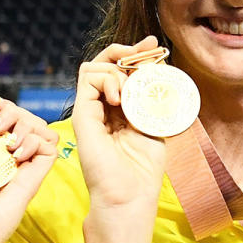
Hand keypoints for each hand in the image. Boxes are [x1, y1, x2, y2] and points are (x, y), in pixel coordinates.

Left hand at [0, 95, 57, 242]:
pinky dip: (34, 143)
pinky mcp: (36, 177)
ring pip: (44, 129)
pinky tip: (15, 154)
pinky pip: (50, 148)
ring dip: (26, 126)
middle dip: (14, 111)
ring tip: (5, 141)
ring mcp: (26, 166)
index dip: (4, 106)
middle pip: (30, 119)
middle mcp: (14, 156)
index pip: (11, 119)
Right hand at [72, 36, 165, 242]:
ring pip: (93, 67)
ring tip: (131, 89)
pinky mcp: (82, 116)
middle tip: (146, 48)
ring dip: (117, 68)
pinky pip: (87, 80)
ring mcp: (90, 110)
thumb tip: (160, 69)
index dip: (136, 54)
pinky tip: (121, 98)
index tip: (154, 46)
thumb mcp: (155, 125)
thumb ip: (153, 99)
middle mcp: (103, 107)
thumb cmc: (143, 168)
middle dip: (126, 49)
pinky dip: (107, 79)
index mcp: (121, 109)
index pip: (122, 70)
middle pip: (105, 63)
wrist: (128, 196)